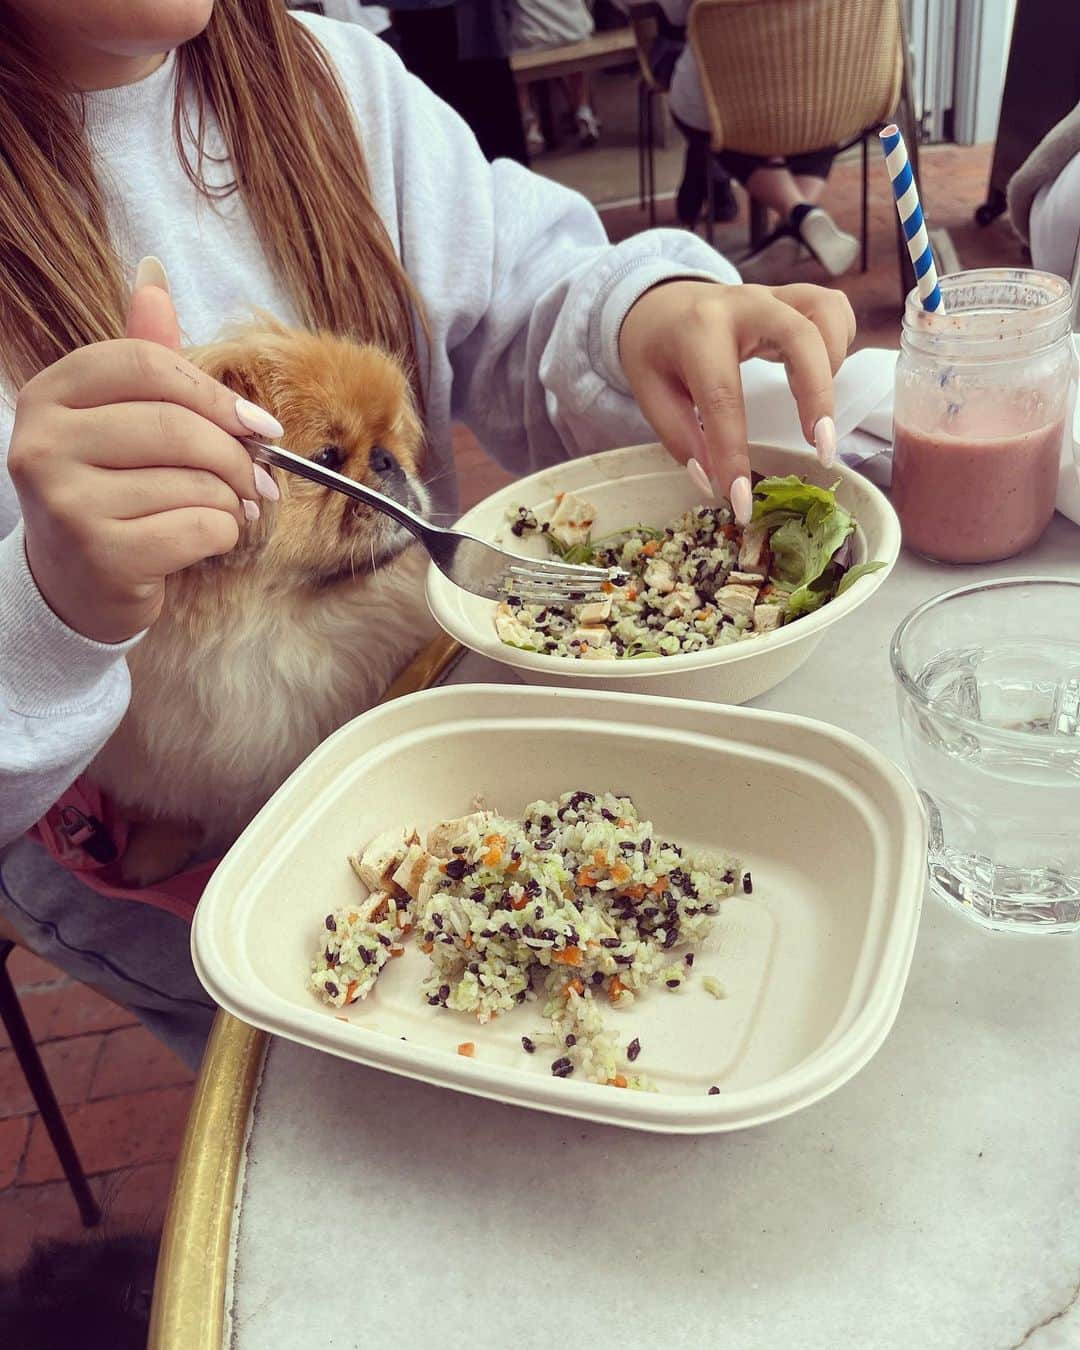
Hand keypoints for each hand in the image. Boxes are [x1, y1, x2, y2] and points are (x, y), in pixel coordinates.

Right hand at [9, 258, 282, 643]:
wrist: (75, 586)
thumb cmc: (111, 492)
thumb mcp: (117, 419)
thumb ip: (143, 358)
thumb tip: (153, 277)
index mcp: (50, 395)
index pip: (147, 365)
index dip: (216, 393)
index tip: (258, 426)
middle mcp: (44, 444)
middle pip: (176, 425)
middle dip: (236, 455)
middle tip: (260, 480)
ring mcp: (66, 501)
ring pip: (194, 481)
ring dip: (234, 500)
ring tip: (232, 510)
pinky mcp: (100, 554)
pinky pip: (199, 527)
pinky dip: (224, 534)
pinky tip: (210, 540)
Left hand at [618, 280, 855, 522]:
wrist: (662, 303)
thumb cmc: (657, 351)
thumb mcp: (651, 394)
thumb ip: (681, 438)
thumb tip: (714, 482)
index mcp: (698, 331)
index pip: (722, 398)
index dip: (734, 454)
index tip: (743, 502)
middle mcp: (743, 304)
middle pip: (799, 338)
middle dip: (818, 397)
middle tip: (821, 450)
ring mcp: (774, 295)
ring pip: (826, 313)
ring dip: (832, 365)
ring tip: (814, 409)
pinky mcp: (795, 296)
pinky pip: (833, 309)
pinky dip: (838, 342)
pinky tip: (818, 373)